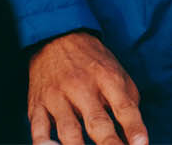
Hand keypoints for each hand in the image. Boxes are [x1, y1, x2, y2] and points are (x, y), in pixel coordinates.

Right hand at [27, 31, 147, 144]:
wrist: (56, 36)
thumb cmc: (92, 61)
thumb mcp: (117, 72)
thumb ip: (128, 102)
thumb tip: (134, 136)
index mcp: (106, 78)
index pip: (124, 108)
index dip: (134, 129)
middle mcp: (81, 87)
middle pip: (97, 122)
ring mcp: (57, 97)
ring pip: (68, 130)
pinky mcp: (37, 105)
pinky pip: (38, 129)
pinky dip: (44, 143)